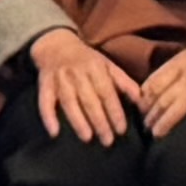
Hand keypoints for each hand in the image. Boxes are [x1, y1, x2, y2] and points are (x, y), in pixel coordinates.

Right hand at [26, 34, 142, 142]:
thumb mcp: (107, 65)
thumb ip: (124, 82)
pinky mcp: (44, 84)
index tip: (121, 129)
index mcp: (96, 68)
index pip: (107, 92)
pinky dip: (48, 116)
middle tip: (108, 141)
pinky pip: (44, 101)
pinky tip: (54, 132)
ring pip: (69, 102)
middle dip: (99, 121)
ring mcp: (60, 79)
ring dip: (78, 120)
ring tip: (87, 137)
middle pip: (90, 99)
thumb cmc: (87, 59)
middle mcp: (78, 73)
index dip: (115, 111)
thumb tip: (141, 100)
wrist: (56, 44)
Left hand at [136, 42, 185, 135]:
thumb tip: (141, 96)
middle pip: (167, 96)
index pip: (156, 84)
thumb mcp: (181, 61)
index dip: (145, 101)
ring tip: (158, 133)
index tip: (140, 114)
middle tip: (146, 129)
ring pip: (185, 102)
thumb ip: (163, 76)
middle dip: (153, 114)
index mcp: (178, 65)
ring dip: (169, 118)